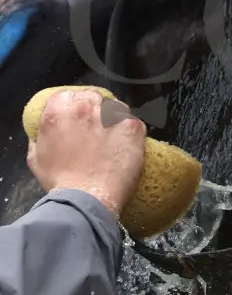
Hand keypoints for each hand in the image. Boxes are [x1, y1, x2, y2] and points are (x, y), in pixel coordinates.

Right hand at [27, 90, 145, 218]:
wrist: (87, 199)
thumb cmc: (61, 182)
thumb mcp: (35, 156)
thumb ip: (40, 135)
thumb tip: (46, 128)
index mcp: (59, 110)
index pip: (66, 95)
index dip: (70, 106)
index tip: (75, 117)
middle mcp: (86, 107)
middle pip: (92, 96)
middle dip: (92, 109)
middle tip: (94, 129)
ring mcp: (112, 114)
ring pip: (114, 106)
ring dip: (111, 118)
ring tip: (110, 139)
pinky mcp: (133, 126)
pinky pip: (132, 121)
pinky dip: (128, 132)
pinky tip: (123, 146)